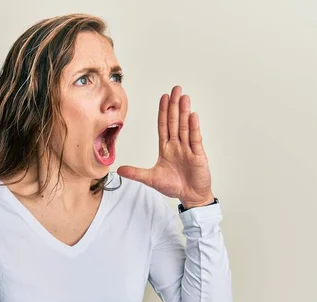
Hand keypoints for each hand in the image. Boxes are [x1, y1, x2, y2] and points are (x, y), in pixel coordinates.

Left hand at [117, 86, 214, 207]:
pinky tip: (192, 115)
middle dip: (174, 106)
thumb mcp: (151, 179)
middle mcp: (177, 145)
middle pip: (175, 122)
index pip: (164, 126)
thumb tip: (119, 169)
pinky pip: (195, 139)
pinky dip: (194, 128)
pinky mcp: (198, 156)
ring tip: (184, 97)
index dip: (163, 112)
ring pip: (185, 127)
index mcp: (166, 148)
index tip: (164, 98)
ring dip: (184, 112)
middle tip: (176, 89)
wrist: (190, 197)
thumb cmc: (173, 186)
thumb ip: (136, 173)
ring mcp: (188, 149)